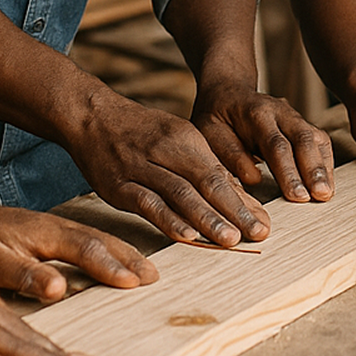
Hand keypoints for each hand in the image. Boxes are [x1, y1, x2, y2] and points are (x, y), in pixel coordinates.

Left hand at [0, 199, 156, 301]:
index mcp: (46, 232)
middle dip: (130, 259)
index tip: (133, 283)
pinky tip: (120, 258)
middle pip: (102, 241)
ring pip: (100, 238)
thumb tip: (60, 289)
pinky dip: (112, 248)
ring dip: (126, 254)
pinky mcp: (55, 232)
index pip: (86, 249)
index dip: (111, 267)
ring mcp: (58, 227)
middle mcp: (58, 226)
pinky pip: (91, 239)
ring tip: (147, 271)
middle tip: (154, 277)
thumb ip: (28, 274)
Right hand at [66, 91, 269, 246]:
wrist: (91, 116)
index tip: (265, 223)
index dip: (244, 200)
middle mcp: (166, 151)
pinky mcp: (118, 185)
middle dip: (234, 210)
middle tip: (258, 232)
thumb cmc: (140, 132)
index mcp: (186, 139)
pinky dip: (168, 220)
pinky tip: (187, 236)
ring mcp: (141, 168)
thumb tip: (240, 199)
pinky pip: (147, 203)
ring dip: (206, 219)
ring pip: (179, 194)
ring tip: (230, 239)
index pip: (220, 173)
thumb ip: (205, 169)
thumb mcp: (176, 139)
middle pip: (206, 183)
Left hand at [192, 80, 334, 203]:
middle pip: (303, 140)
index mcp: (256, 114)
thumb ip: (229, 153)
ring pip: (316, 139)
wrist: (229, 91)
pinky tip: (326, 183)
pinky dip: (325, 163)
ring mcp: (295, 117)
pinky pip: (320, 142)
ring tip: (326, 194)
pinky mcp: (302, 125)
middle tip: (321, 196)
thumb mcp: (209, 131)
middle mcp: (281, 112)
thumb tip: (254, 179)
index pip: (276, 144)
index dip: (289, 172)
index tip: (297, 196)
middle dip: (313, 170)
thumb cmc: (217, 116)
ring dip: (323, 168)